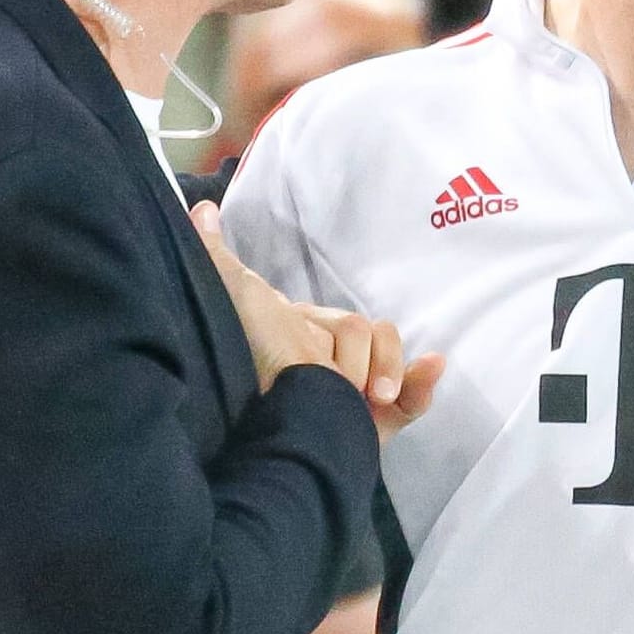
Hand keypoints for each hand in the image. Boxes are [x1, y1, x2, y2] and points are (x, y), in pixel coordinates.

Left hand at [192, 204, 445, 441]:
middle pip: (370, 338)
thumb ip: (217, 256)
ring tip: (372, 396)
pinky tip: (432, 366)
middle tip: (337, 384)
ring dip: (387, 373)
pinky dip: (422, 385)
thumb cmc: (257, 355)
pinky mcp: (374, 425)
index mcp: (307, 336)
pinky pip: (411, 401)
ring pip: (391, 363)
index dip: (344, 336)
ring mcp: (356, 394)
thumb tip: (201, 209)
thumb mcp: (234, 297)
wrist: (274, 419)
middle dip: (358, 361)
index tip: (319, 350)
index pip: (349, 323)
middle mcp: (333, 362)